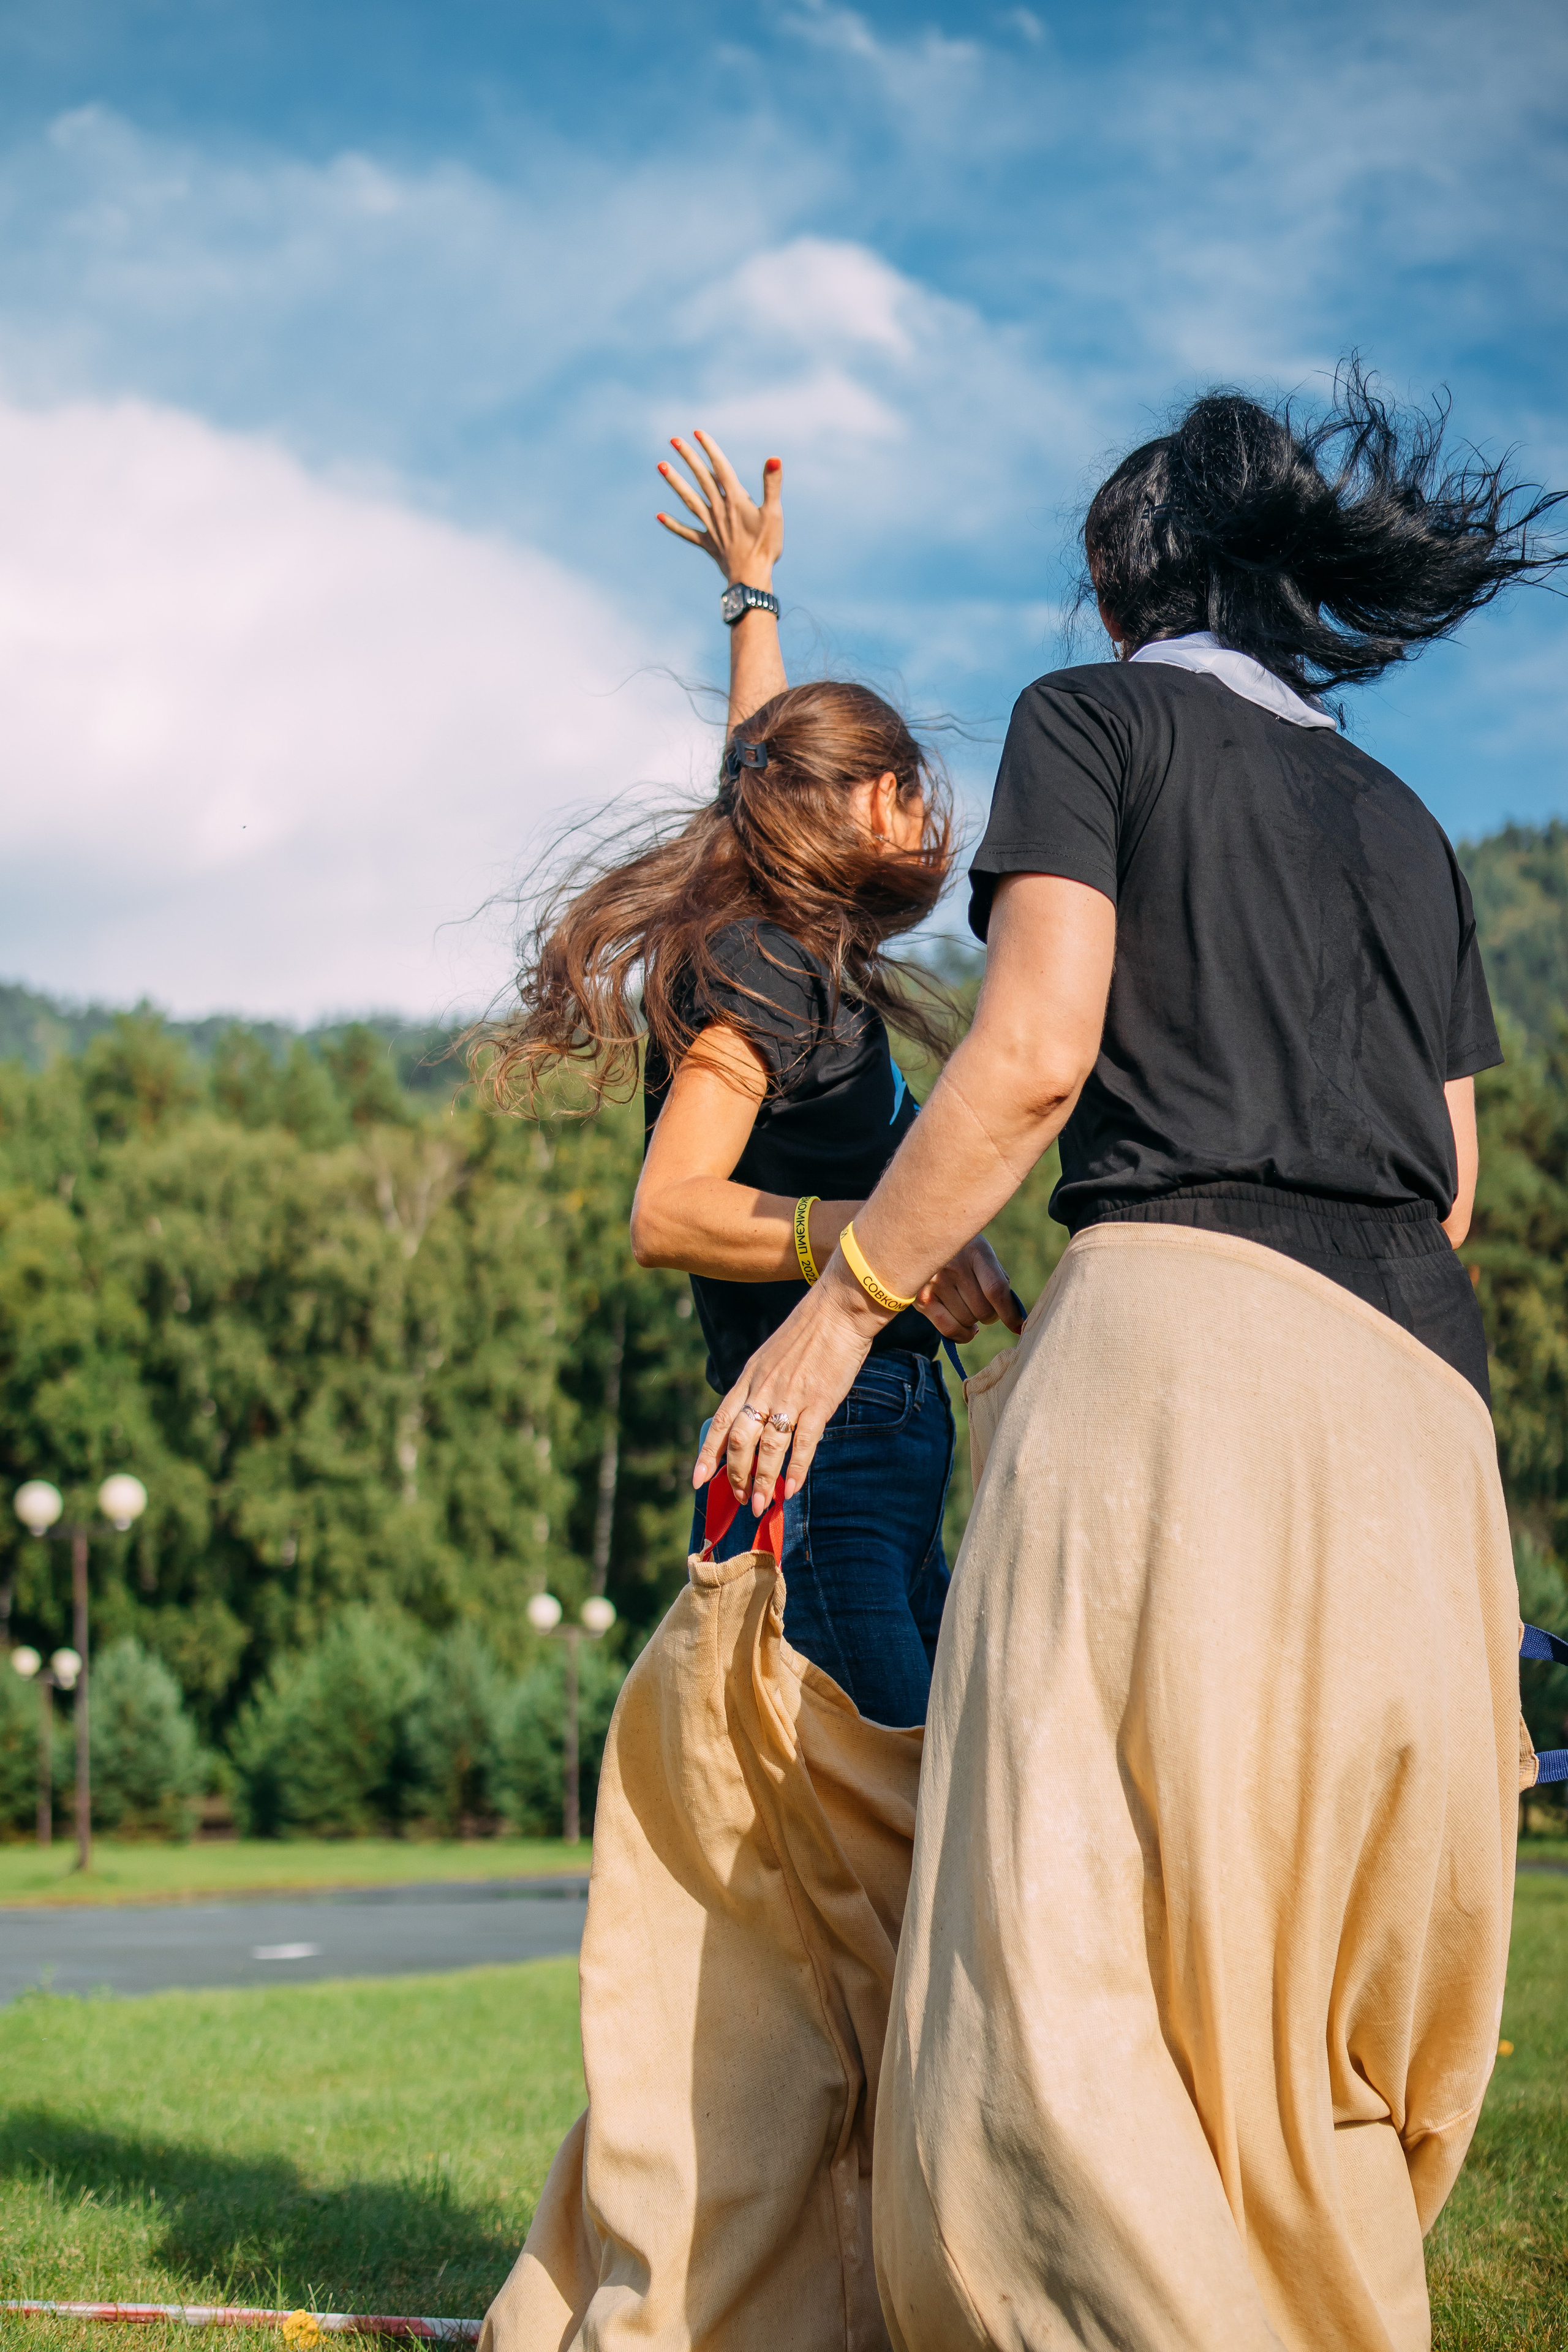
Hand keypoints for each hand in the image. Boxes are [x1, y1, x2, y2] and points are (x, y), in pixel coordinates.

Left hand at [657, 430, 782, 587]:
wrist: (750, 577)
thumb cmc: (765, 546)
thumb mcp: (774, 513)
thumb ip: (772, 484)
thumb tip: (774, 458)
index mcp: (735, 499)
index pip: (720, 468)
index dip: (710, 449)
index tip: (697, 433)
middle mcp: (718, 509)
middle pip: (701, 478)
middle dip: (688, 458)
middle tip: (673, 440)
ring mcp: (710, 526)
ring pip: (689, 499)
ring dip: (675, 482)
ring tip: (660, 465)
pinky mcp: (707, 543)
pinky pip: (687, 532)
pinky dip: (673, 524)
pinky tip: (659, 516)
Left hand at [693, 1258, 882, 1513]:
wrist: (839, 1309)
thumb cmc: (808, 1331)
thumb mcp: (771, 1355)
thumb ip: (759, 1384)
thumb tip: (752, 1414)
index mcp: (750, 1377)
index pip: (721, 1421)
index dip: (708, 1454)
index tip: (698, 1480)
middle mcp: (764, 1390)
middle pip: (739, 1441)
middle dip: (735, 1475)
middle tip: (739, 1498)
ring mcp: (791, 1398)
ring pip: (767, 1448)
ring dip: (761, 1480)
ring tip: (759, 1504)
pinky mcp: (819, 1403)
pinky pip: (803, 1444)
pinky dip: (796, 1470)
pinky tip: (791, 1488)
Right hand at [916, 1236, 1023, 1342]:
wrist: (924, 1241)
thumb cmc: (963, 1252)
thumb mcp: (982, 1253)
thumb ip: (996, 1278)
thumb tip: (1012, 1314)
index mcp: (975, 1252)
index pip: (996, 1289)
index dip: (1009, 1313)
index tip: (1017, 1325)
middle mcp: (953, 1266)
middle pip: (982, 1310)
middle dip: (990, 1316)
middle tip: (986, 1309)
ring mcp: (935, 1283)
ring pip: (967, 1321)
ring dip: (974, 1322)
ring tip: (968, 1308)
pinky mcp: (921, 1298)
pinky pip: (948, 1329)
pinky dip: (962, 1335)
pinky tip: (967, 1330)